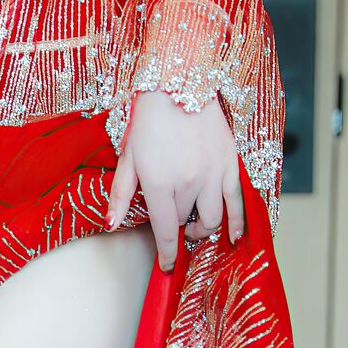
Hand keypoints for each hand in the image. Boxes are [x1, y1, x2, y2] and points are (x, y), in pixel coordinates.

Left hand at [106, 91, 244, 271]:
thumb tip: (110, 225)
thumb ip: (119, 194)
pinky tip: (234, 236)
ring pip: (214, 219)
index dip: (166, 254)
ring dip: (205, 229)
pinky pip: (237, 201)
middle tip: (177, 227)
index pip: (166, 232)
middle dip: (182, 231)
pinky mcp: (230, 163)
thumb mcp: (128, 157)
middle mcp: (188, 183)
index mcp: (160, 185)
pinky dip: (237, 222)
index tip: (166, 265)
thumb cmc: (149, 119)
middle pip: (188, 224)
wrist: (179, 81)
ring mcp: (212, 174)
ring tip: (197, 226)